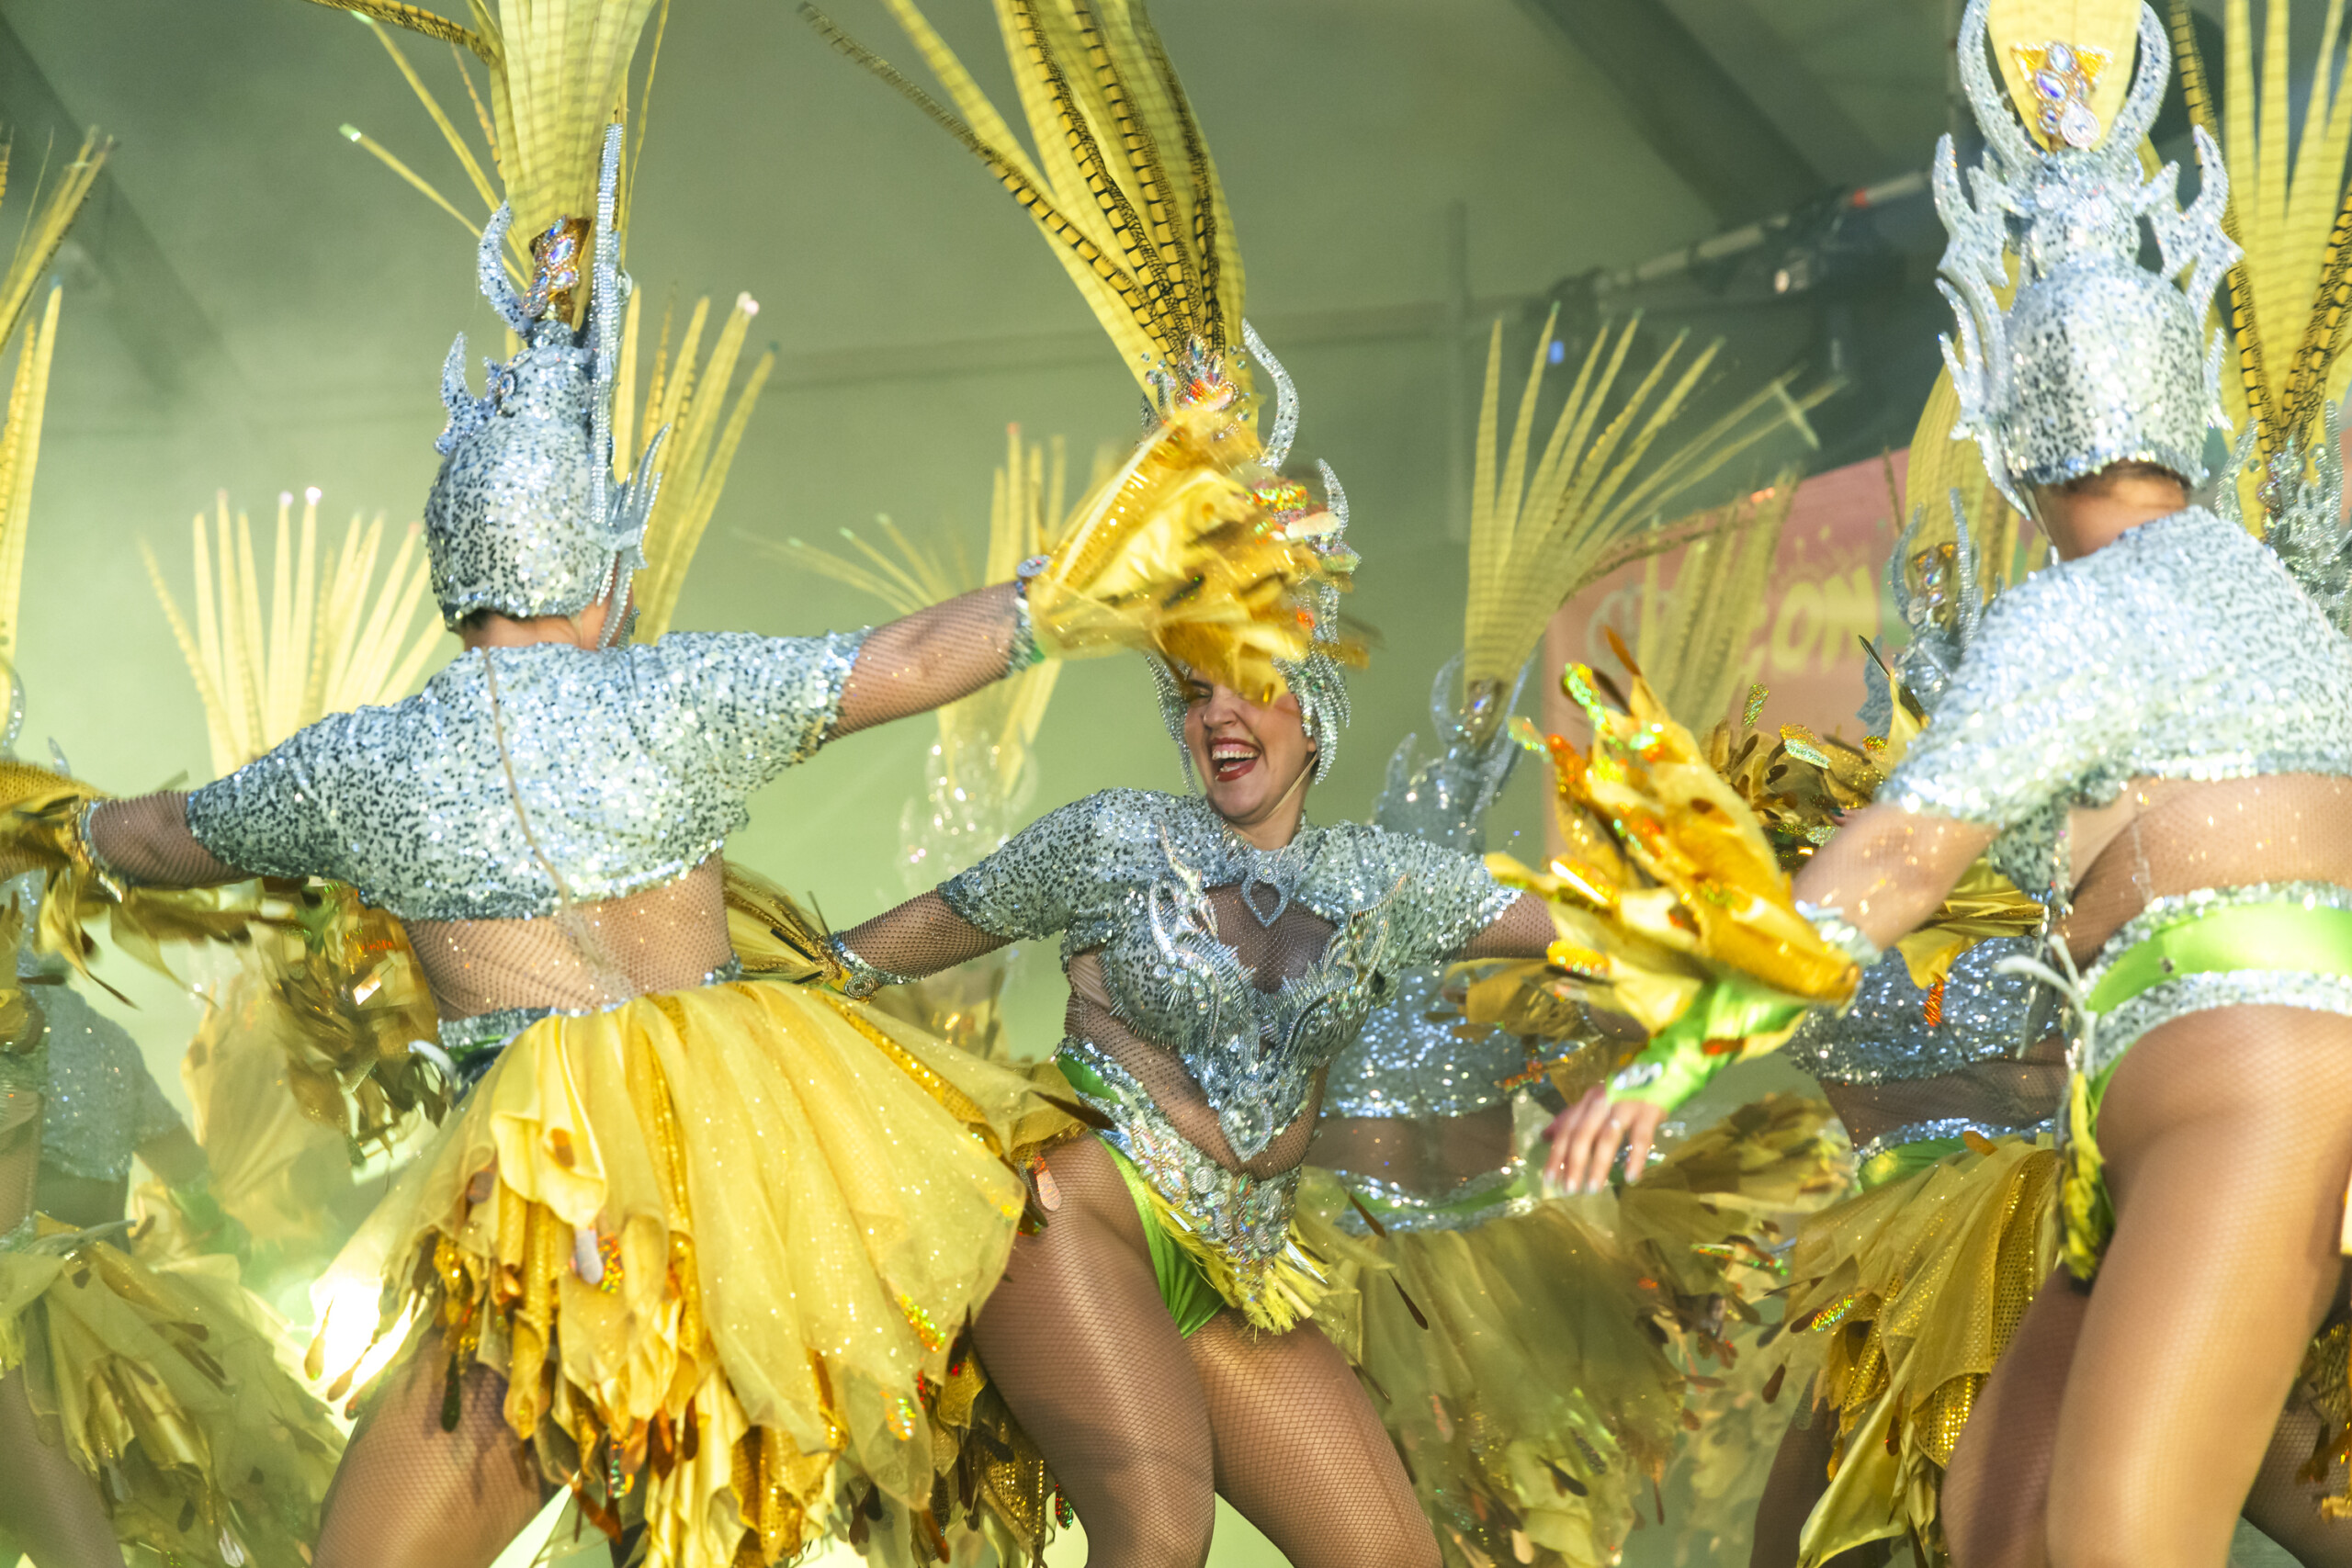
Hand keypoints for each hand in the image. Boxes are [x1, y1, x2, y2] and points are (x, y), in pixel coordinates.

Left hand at [1544, 1085, 1667, 1193]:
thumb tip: (1545, 1136)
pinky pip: (1640, 1138)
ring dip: (1598, 1165)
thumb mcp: (1595, 1101)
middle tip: (1569, 1190)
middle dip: (1573, 1164)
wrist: (1659, 1072)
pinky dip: (1635, 1158)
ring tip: (1593, 1189)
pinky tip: (1631, 1178)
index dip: (1556, 1154)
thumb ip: (1571, 1118)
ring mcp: (1625, 1106)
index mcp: (1587, 1101)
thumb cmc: (1623, 1093)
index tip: (1549, 1180)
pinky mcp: (1648, 1112)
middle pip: (1583, 1135)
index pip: (1566, 1129)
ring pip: (1607, 1138)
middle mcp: (1602, 1102)